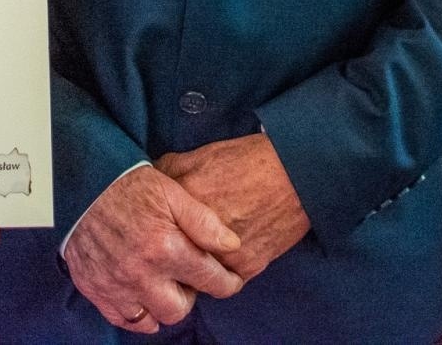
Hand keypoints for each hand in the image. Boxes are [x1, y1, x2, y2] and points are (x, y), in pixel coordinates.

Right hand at [63, 166, 243, 333]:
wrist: (78, 182)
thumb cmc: (126, 183)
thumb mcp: (170, 191)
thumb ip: (203, 221)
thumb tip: (232, 245)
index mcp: (165, 248)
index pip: (210, 281)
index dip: (226, 282)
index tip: (228, 279)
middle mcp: (141, 274)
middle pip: (180, 308)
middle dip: (189, 294)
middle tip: (185, 275)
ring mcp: (115, 285)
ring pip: (152, 319)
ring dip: (161, 305)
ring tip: (161, 283)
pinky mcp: (94, 288)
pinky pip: (123, 319)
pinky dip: (135, 312)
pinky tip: (140, 295)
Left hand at [156, 134, 309, 283]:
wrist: (294, 174)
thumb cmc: (246, 161)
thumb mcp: (199, 156)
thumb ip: (169, 172)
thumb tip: (147, 183)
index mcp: (183, 201)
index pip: (150, 224)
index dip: (150, 226)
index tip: (151, 226)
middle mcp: (198, 233)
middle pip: (167, 256)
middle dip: (165, 253)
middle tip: (167, 247)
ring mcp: (222, 255)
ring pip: (192, 276)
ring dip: (190, 269)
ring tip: (195, 255)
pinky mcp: (245, 268)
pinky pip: (221, 284)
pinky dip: (218, 274)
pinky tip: (219, 260)